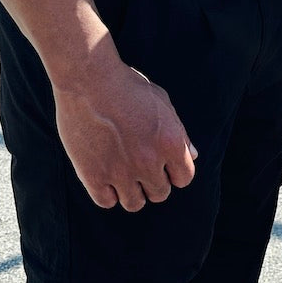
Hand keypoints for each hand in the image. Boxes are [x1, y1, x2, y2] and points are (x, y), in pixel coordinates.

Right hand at [53, 51, 196, 210]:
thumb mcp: (161, 101)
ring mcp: (120, 171)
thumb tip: (192, 155)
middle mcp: (149, 161)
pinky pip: (106, 201)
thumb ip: (179, 131)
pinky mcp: (93, 175)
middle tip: (140, 166)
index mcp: (170, 143)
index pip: (184, 178)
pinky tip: (105, 177)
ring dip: (132, 192)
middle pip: (160, 193)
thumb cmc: (127, 85)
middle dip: (153, 182)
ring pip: (135, 203)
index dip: (175, 172)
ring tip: (123, 175)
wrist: (89, 78)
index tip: (164, 165)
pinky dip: (108, 193)